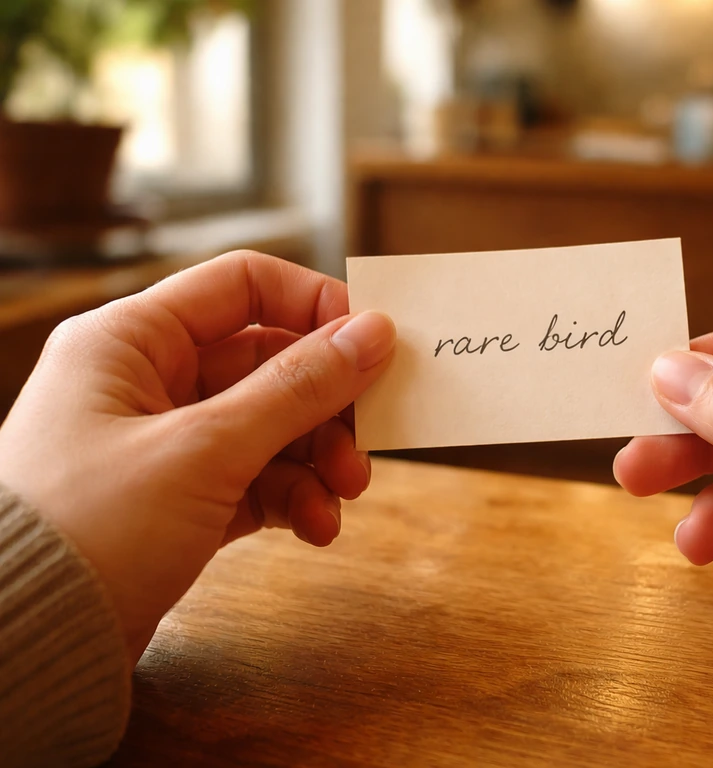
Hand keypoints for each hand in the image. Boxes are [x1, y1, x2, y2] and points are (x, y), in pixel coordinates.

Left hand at [0, 252, 394, 663]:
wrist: (20, 649)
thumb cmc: (88, 529)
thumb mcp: (204, 449)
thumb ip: (297, 388)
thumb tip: (374, 332)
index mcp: (132, 340)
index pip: (243, 286)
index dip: (314, 306)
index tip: (375, 344)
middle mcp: (147, 382)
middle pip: (269, 363)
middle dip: (327, 403)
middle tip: (371, 438)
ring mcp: (164, 443)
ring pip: (270, 425)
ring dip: (319, 456)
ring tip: (346, 493)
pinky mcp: (179, 500)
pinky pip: (257, 479)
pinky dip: (294, 498)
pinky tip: (316, 528)